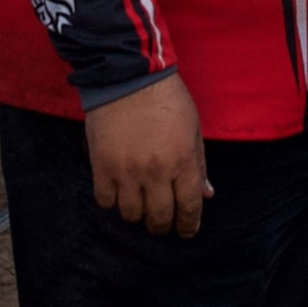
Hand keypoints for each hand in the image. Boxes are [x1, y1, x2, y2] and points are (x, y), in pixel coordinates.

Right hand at [84, 73, 210, 236]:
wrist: (128, 76)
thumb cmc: (166, 98)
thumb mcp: (193, 127)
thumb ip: (199, 163)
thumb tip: (206, 194)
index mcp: (183, 160)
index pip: (189, 206)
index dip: (189, 224)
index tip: (187, 230)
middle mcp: (155, 171)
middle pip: (159, 217)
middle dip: (163, 225)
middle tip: (163, 221)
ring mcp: (126, 171)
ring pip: (131, 215)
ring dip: (138, 214)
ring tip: (141, 204)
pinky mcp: (101, 166)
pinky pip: (105, 201)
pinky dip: (113, 202)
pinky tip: (119, 192)